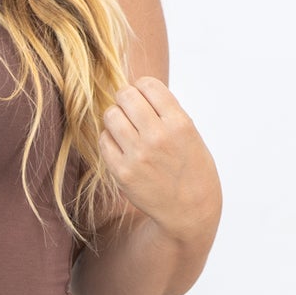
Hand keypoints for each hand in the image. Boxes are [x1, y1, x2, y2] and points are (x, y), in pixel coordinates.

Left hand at [98, 77, 219, 243]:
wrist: (190, 210)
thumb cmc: (192, 168)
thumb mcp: (190, 133)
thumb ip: (166, 111)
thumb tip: (135, 89)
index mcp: (179, 123)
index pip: (148, 84)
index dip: (143, 88)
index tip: (145, 98)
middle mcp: (158, 137)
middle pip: (125, 96)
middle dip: (126, 99)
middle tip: (132, 112)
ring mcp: (138, 156)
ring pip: (110, 116)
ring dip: (116, 118)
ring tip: (125, 129)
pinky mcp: (122, 173)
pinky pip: (103, 141)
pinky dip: (109, 139)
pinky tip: (121, 146)